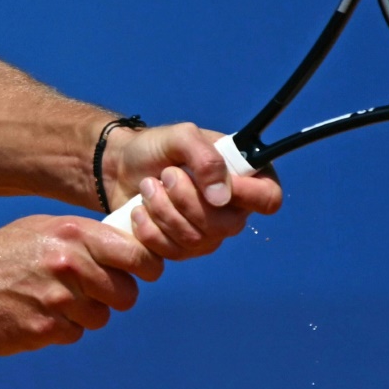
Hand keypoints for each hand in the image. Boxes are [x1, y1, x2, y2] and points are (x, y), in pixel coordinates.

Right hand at [0, 215, 163, 355]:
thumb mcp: (37, 230)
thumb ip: (82, 237)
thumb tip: (127, 244)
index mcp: (71, 233)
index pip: (137, 254)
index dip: (146, 266)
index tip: (143, 272)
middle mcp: (68, 263)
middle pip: (127, 292)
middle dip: (114, 296)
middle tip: (91, 292)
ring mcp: (57, 298)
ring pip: (102, 316)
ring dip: (86, 314)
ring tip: (52, 301)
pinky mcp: (45, 329)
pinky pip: (76, 333)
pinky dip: (62, 329)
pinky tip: (36, 314)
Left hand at [106, 122, 283, 259]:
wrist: (120, 167)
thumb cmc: (157, 148)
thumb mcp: (181, 136)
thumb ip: (206, 157)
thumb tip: (222, 197)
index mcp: (245, 178)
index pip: (269, 198)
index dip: (246, 195)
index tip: (211, 182)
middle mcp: (233, 210)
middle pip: (227, 225)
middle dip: (187, 200)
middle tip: (166, 175)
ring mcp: (209, 234)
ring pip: (196, 239)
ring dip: (163, 210)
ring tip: (148, 186)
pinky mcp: (182, 250)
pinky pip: (173, 252)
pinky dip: (150, 229)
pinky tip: (140, 210)